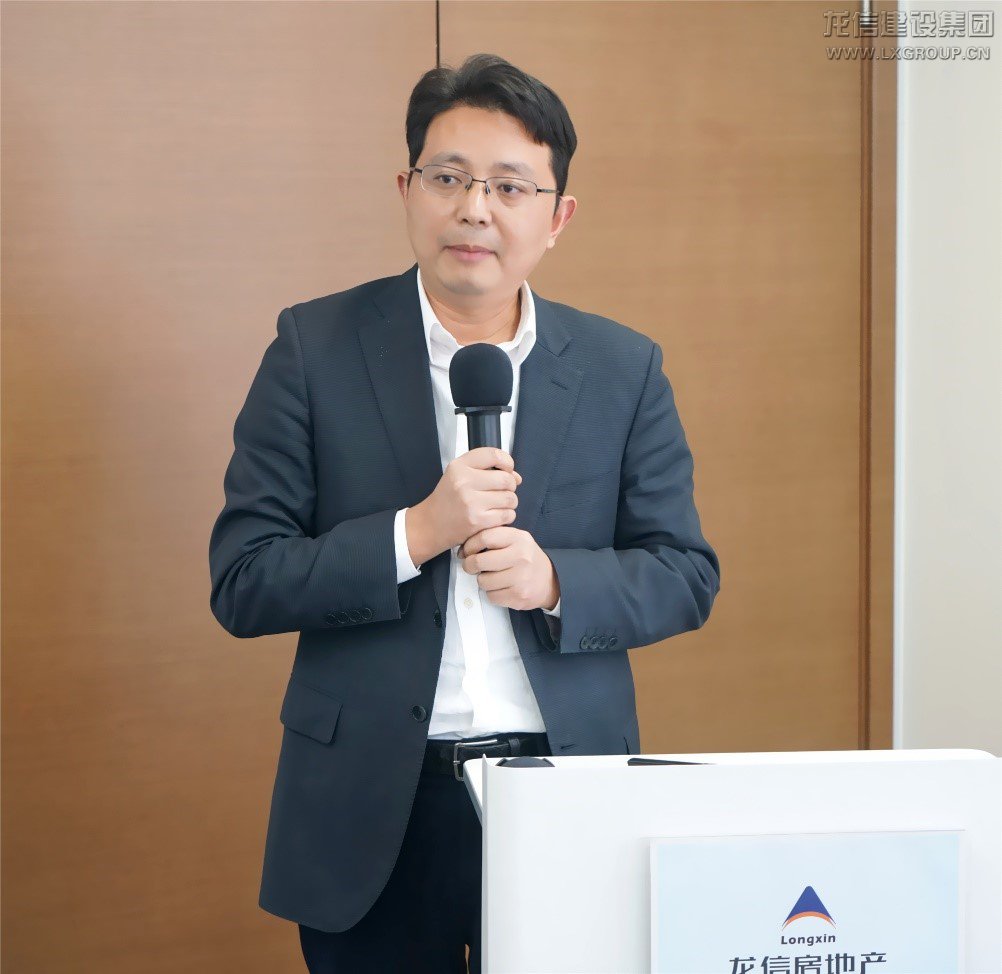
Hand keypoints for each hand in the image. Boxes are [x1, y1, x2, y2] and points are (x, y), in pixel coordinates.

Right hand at [406, 448, 521, 564]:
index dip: (507, 462)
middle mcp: (464, 482)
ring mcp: (471, 502)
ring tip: (498, 505)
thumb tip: (516, 477)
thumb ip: (486, 469)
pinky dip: (506, 516)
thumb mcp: (458, 474)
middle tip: (502, 491)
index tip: (508, 469)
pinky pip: (507, 515)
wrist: (430, 524)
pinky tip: (496, 516)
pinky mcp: (477, 521)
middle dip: (510, 486)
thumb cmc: (447, 499)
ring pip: (510, 498)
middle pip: (507, 479)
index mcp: (459, 467)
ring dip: (509, 503)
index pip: (494, 455)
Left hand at [459, 526, 559, 611]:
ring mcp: (521, 578)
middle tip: (472, 566)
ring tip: (492, 577)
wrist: (550, 580)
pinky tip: (501, 587)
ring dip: (482, 581)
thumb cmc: (525, 557)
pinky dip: (492, 593)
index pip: (484, 537)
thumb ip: (494, 537)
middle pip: (480, 561)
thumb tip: (464, 549)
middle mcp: (521, 556)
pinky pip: (491, 596)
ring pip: (483, 581)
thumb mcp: (515, 539)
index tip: (466, 551)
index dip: (470, 545)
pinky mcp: (519, 596)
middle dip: (470, 565)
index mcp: (518, 538)